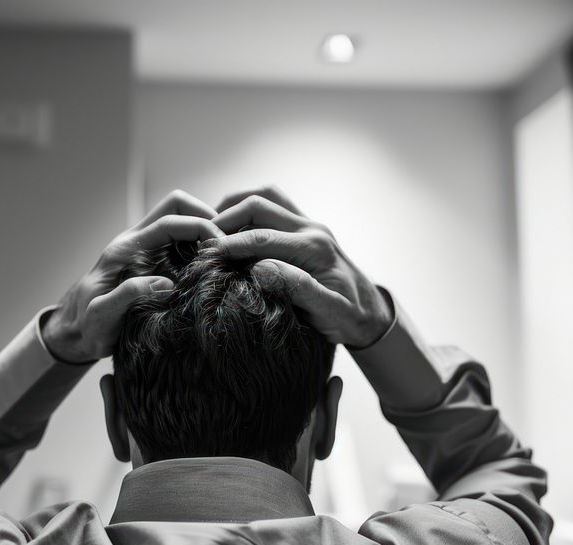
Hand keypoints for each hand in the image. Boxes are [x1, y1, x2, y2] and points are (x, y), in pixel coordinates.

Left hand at [44, 190, 220, 362]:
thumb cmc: (86, 326)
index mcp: (126, 249)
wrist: (76, 332)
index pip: (169, 222)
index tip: (221, 247)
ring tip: (227, 254)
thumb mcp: (102, 316)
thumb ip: (127, 296)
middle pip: (176, 207)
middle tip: (228, 244)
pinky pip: (182, 242)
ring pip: (181, 220)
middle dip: (206, 217)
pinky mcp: (154, 263)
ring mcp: (146, 250)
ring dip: (206, 230)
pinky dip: (201, 246)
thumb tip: (165, 283)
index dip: (199, 227)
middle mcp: (137, 242)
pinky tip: (215, 268)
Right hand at [204, 193, 392, 347]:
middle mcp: (312, 230)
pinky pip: (273, 205)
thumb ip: (299, 289)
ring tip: (212, 227)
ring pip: (266, 197)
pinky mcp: (304, 228)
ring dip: (236, 206)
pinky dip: (248, 209)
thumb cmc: (349, 318)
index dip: (230, 243)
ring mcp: (308, 225)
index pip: (262, 237)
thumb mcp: (329, 312)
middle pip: (260, 205)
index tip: (205, 253)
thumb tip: (261, 268)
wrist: (370, 313)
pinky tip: (232, 228)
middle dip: (226, 218)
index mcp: (315, 249)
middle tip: (202, 239)